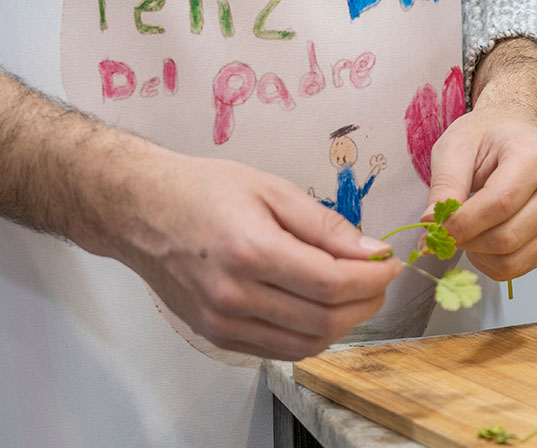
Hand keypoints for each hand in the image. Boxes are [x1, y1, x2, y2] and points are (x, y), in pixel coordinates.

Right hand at [108, 147, 402, 360]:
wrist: (143, 210)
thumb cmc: (205, 189)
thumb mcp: (272, 188)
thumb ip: (325, 224)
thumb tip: (371, 251)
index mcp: (250, 251)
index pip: (330, 283)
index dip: (372, 278)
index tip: (391, 263)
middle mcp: (234, 296)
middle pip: (323, 319)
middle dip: (366, 302)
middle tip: (381, 277)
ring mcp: (222, 323)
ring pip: (305, 343)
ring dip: (344, 323)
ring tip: (358, 292)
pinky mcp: (217, 335)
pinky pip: (279, 350)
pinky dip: (312, 335)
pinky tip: (324, 308)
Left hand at [421, 37, 536, 280]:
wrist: (515, 132)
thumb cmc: (486, 136)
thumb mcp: (456, 147)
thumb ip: (445, 185)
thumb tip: (430, 225)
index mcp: (536, 156)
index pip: (500, 203)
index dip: (463, 223)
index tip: (432, 228)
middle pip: (508, 237)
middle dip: (467, 241)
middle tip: (443, 229)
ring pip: (514, 259)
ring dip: (477, 255)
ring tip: (462, 231)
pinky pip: (521, 266)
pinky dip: (492, 262)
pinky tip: (481, 239)